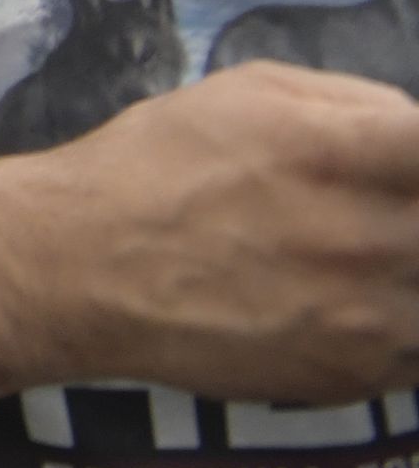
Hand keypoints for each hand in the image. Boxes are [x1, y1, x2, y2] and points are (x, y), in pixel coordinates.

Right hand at [42, 61, 418, 401]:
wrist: (82, 268)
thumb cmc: (156, 162)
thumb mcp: (245, 92)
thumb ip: (352, 101)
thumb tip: (415, 129)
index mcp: (344, 152)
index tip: (410, 162)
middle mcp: (371, 235)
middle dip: (407, 211)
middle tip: (374, 212)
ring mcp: (372, 315)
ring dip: (408, 271)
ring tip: (354, 259)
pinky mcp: (360, 375)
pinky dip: (398, 326)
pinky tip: (345, 307)